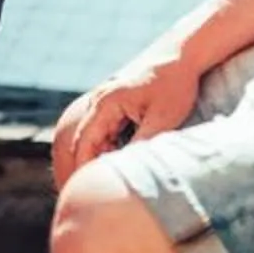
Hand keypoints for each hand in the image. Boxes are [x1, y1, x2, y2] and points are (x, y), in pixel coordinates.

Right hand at [50, 53, 202, 187]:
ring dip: (83, 159)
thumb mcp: (163, 118)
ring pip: (82, 136)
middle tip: (75, 195)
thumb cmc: (174, 85)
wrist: (180, 56)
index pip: (84, 143)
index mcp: (106, 104)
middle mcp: (98, 102)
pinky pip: (95, 132)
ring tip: (89, 184)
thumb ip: (144, 142)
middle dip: (72, 167)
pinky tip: (110, 165)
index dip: (82, 170)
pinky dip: (95, 150)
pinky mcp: (112, 105)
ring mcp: (102, 102)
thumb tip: (127, 169)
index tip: (83, 193)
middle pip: (73, 141)